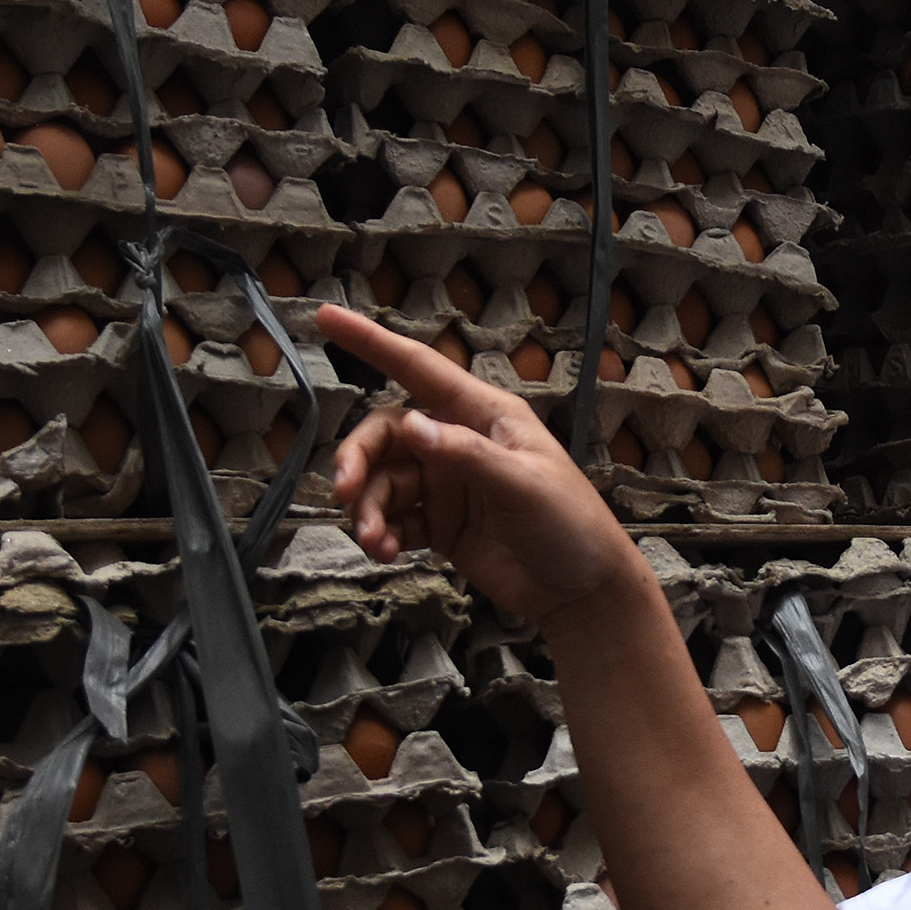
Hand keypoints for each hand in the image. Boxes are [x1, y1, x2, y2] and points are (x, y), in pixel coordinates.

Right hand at [318, 304, 647, 631]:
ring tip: (373, 540)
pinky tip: (385, 551)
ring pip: (383, 482)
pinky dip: (382, 533)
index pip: (418, 367)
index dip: (371, 341)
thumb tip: (411, 425)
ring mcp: (447, 484)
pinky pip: (394, 519)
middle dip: (358, 459)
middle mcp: (458, 441)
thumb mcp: (523, 483)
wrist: (583, 592)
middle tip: (345, 491)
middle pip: (385, 433)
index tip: (327, 318)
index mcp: (483, 414)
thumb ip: (466, 454)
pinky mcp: (441, 524)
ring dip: (368, 508)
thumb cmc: (571, 524)